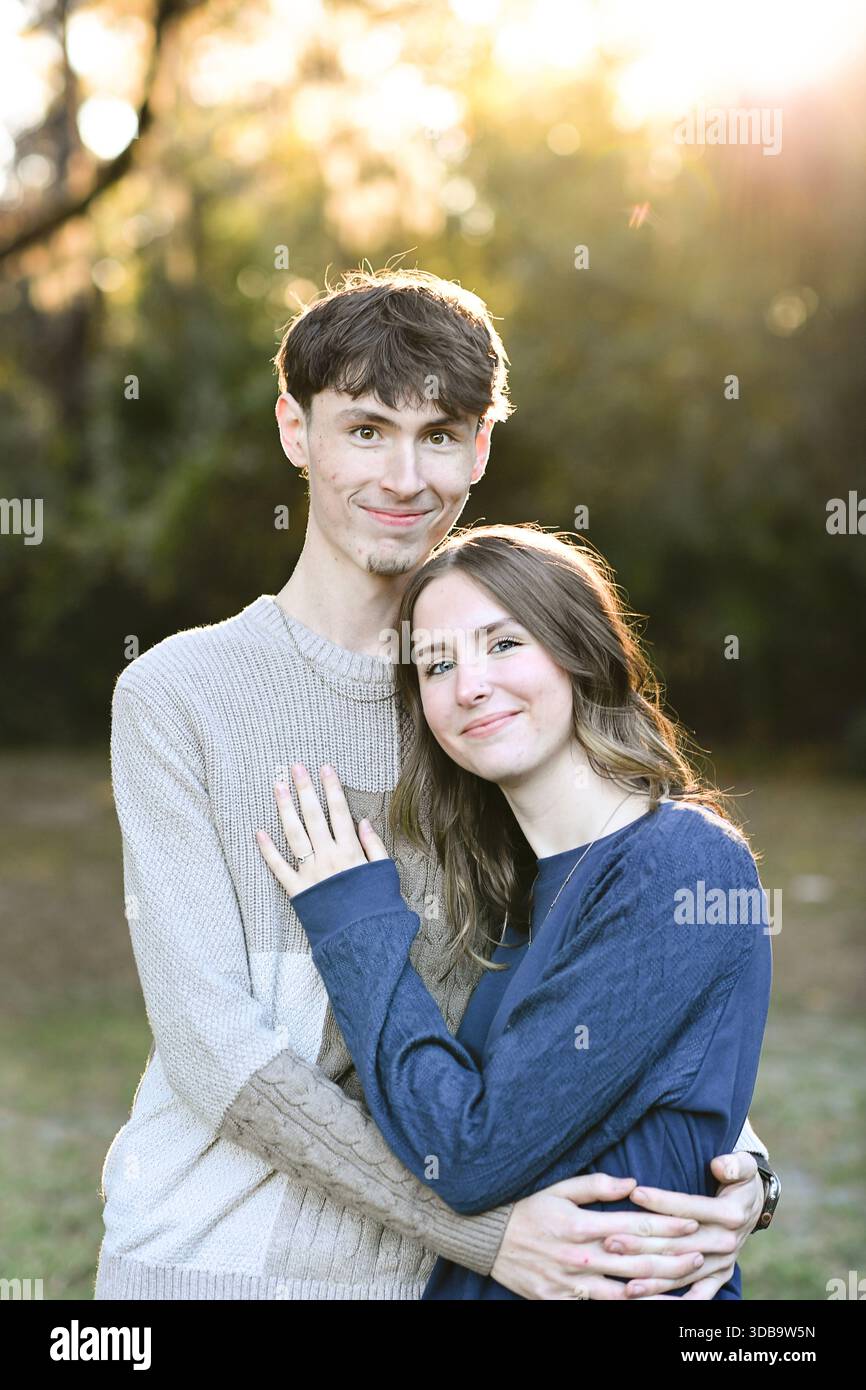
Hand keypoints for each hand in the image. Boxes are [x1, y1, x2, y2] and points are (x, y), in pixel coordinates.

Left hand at [255, 763, 388, 895]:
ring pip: (295, 834)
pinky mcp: (297, 890)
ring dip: (285, 809)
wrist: (362, 939)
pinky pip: (279, 868)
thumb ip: (373, 846)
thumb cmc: (376, 907)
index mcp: (350, 851)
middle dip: (305, 789)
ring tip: (278, 787)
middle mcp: (328, 857)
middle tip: (296, 767)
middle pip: (314, 816)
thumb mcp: (384, 874)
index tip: (325, 768)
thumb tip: (363, 821)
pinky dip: (268, 850)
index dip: (332, 788)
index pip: (339, 812)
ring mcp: (310, 873)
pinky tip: (258, 833)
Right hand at [491, 1175, 710, 1299]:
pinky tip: (651, 1305)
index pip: (635, 1226)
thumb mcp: (559, 1188)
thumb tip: (633, 1183)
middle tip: (703, 1253)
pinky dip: (631, 1307)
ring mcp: (574, 1283)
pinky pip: (604, 1307)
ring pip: (627, 1291)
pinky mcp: (563, 1300)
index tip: (693, 1222)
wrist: (487, 1239)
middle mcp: (582, 1256)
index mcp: (583, 1225)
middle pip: (638, 1260)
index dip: (667, 1225)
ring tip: (689, 1285)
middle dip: (674, 1257)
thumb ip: (597, 1186)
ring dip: (660, 1287)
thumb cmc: (526, 1208)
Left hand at [606, 1151, 763, 1298]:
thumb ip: (735, 1164)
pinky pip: (697, 1295)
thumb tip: (720, 1165)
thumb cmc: (740, 1180)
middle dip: (643, 1244)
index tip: (634, 1194)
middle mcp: (726, 1242)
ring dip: (652, 1279)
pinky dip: (674, 1303)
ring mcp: (722, 1263)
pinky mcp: (719, 1277)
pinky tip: (650, 1304)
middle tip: (611, 1241)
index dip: (663, 1201)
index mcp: (730, 1214)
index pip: (689, 1208)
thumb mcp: (744, 1167)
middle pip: (678, 1245)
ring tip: (623, 1282)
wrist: (754, 1205)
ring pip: (681, 1272)